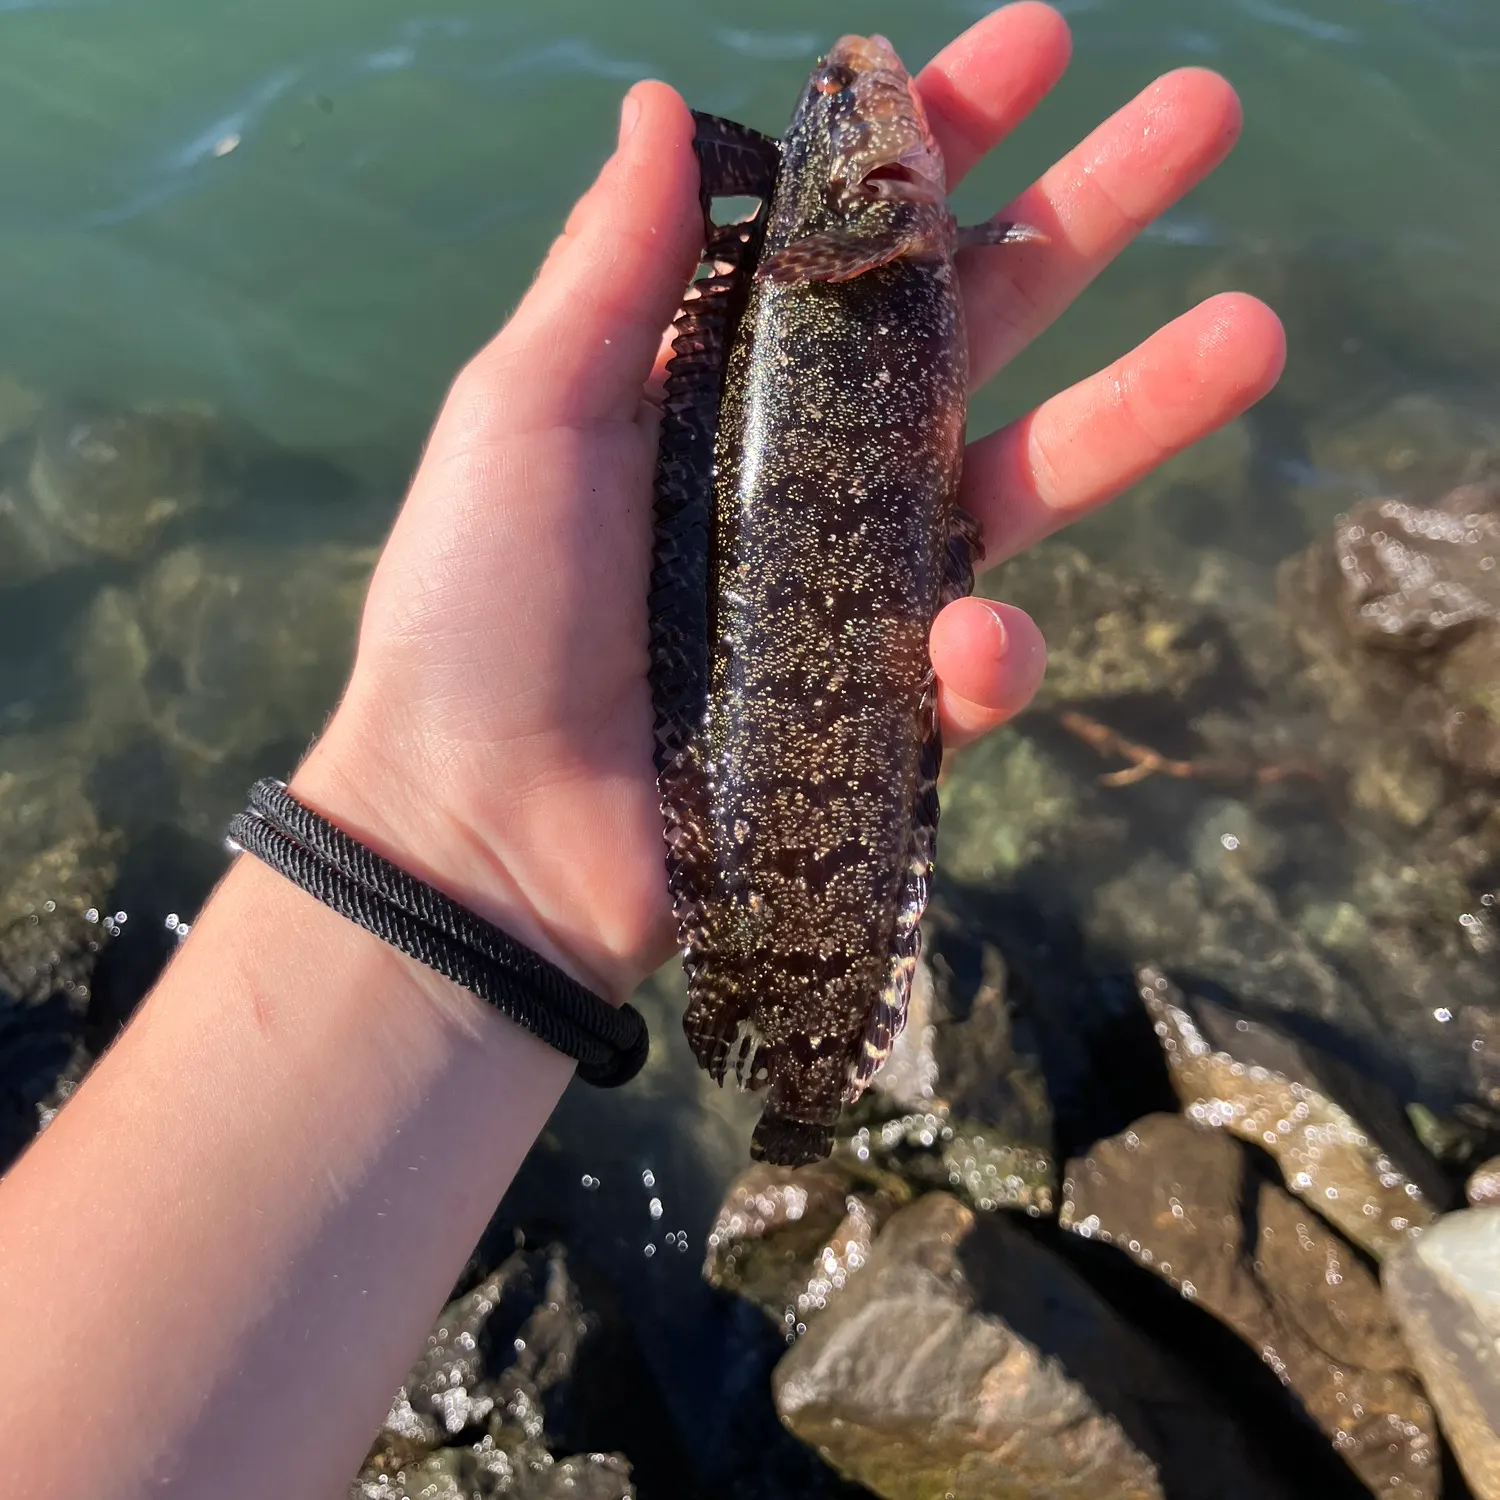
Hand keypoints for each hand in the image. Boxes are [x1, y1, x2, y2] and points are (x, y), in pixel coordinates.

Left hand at [296, 2, 1284, 1002]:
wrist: (478, 827)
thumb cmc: (478, 610)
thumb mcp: (526, 412)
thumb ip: (611, 266)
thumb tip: (669, 98)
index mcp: (723, 381)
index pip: (853, 239)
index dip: (942, 142)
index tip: (1040, 43)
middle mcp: (807, 469)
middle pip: (972, 327)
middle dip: (1087, 220)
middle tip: (1206, 113)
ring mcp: (856, 590)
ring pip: (1024, 479)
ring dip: (1139, 409)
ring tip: (1252, 333)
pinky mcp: (882, 711)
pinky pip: (973, 670)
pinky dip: (989, 659)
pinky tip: (969, 649)